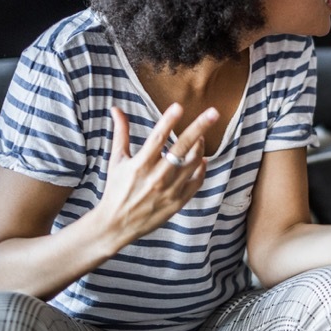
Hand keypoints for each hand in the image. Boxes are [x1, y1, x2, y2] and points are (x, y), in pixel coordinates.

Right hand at [98, 103, 217, 245]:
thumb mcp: (116, 160)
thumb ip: (121, 133)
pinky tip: (201, 159)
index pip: (157, 139)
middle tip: (213, 112)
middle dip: (199, 128)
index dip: (168, 121)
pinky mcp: (178, 202)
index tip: (179, 106)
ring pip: (194, 163)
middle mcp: (156, 178)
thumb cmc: (116, 188)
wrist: (117, 224)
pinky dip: (201, 168)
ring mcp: (169, 191)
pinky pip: (197, 181)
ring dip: (200, 147)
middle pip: (182, 148)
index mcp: (140, 165)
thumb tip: (116, 109)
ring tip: (200, 136)